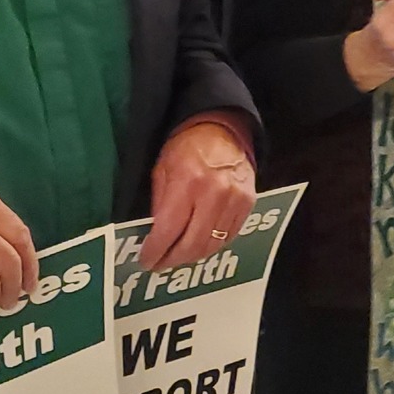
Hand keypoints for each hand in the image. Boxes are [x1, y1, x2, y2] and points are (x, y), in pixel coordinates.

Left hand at [140, 119, 257, 273]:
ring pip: (212, 245)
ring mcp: (234, 201)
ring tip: (177, 257)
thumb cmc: (186, 147)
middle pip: (192, 244)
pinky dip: (212, 246)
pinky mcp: (248, 204)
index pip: (169, 230)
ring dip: (192, 256)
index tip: (146, 261)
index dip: (155, 251)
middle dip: (172, 260)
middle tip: (160, 264)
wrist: (223, 129)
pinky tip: (199, 245)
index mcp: (187, 183)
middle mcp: (214, 194)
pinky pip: (229, 237)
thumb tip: (156, 236)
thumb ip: (160, 204)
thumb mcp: (163, 170)